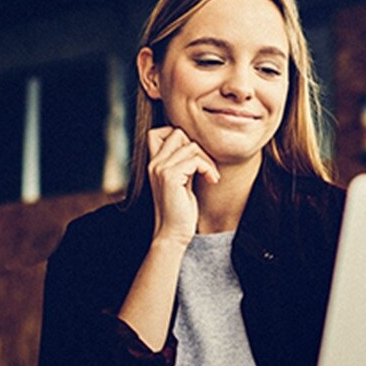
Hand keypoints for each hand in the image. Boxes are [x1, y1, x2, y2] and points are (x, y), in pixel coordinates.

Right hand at [146, 127, 219, 244]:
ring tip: (211, 176)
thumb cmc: (179, 211)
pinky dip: (208, 168)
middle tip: (206, 167)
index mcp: (154, 164)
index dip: (180, 137)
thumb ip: (183, 164)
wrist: (172, 234)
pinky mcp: (170, 177)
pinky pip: (195, 160)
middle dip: (198, 147)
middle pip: (178, 133)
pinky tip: (211, 180)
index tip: (194, 157)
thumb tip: (196, 146)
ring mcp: (160, 169)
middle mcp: (154, 163)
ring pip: (191, 145)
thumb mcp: (181, 182)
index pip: (158, 131)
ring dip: (207, 160)